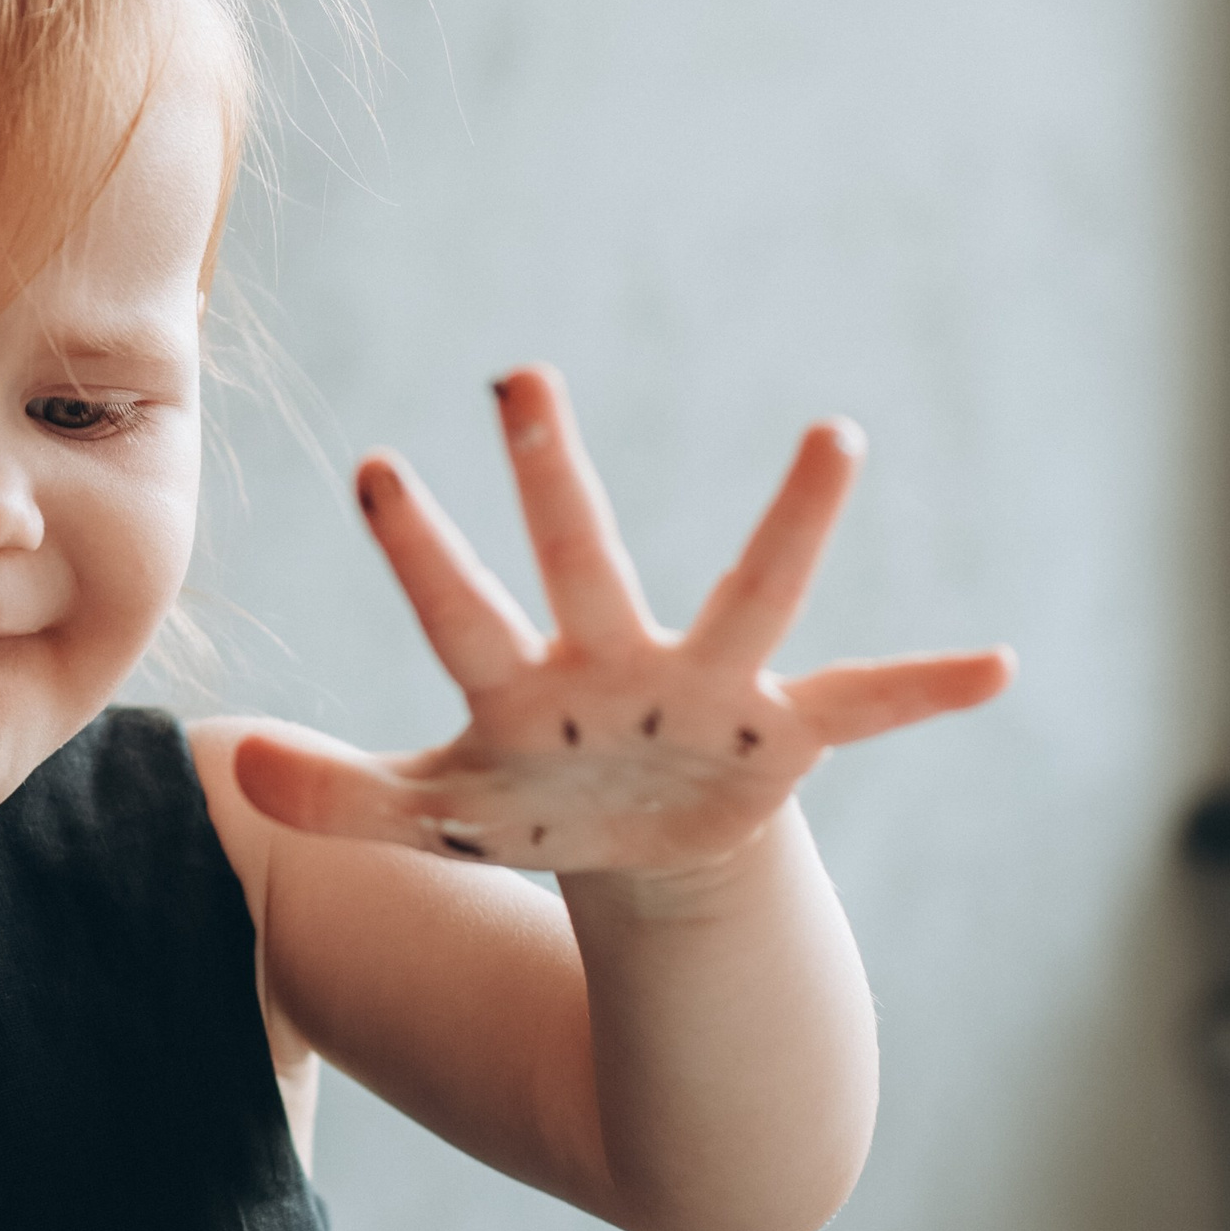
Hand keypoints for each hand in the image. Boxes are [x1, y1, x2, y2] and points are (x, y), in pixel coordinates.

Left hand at [232, 367, 1011, 884]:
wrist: (649, 856)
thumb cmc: (535, 807)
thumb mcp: (439, 815)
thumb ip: (342, 796)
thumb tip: (231, 766)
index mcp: (525, 685)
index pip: (459, 607)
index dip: (418, 549)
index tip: (374, 464)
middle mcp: (616, 661)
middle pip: (578, 558)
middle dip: (547, 476)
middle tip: (514, 374)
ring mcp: (706, 689)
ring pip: (751, 594)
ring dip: (789, 520)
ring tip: (834, 434)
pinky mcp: (781, 736)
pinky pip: (867, 707)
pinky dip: (930, 688)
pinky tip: (998, 667)